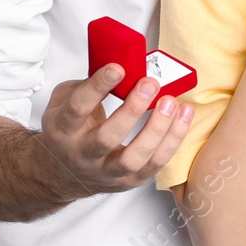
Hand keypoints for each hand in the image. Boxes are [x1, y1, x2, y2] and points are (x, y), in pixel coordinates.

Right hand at [38, 67, 193, 193]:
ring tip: (171, 102)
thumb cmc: (70, 129)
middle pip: (106, 138)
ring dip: (157, 129)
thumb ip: (88, 83)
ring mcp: (105, 171)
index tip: (118, 68)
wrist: (63, 172)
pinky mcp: (128, 181)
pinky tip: (183, 115)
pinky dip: (173, 140)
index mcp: (62, 130)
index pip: (78, 108)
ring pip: (133, 158)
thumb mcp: (64, 101)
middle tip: (150, 84)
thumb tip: (121, 64)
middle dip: (132, 110)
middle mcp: (82, 154)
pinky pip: (154, 165)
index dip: (98, 87)